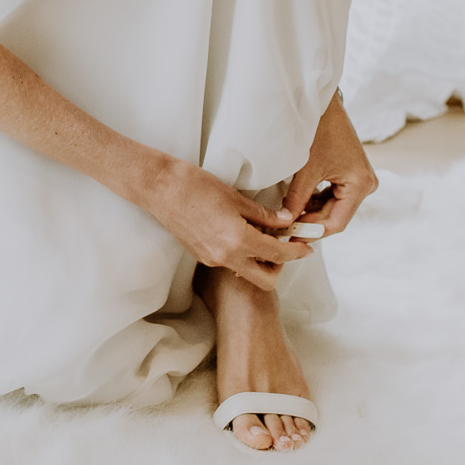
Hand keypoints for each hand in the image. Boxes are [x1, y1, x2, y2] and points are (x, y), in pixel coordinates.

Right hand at [140, 159, 314, 289]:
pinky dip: (242, 254)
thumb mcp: (236, 197)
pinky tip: (241, 233)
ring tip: (263, 234)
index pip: (277, 255)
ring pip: (246, 271)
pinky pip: (230, 262)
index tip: (306, 246)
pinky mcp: (201, 256)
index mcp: (237, 240)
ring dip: (260, 260)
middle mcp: (225, 256)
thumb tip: (285, 221)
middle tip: (285, 246)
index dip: (296, 251)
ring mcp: (211, 259)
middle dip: (280, 267)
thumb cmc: (195, 185)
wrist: (159, 188)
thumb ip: (263, 214)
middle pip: (265, 279)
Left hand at [282, 92, 378, 236]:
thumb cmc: (317, 130)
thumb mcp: (305, 169)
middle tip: (284, 229)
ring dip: (311, 212)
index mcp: (360, 184)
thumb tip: (284, 224)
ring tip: (287, 216)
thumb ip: (296, 199)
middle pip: (335, 217)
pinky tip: (297, 202)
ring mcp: (359, 180)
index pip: (336, 223)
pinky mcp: (351, 174)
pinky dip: (315, 201)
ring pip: (333, 208)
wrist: (322, 103)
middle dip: (310, 222)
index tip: (289, 236)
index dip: (312, 231)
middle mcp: (366, 185)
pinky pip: (333, 197)